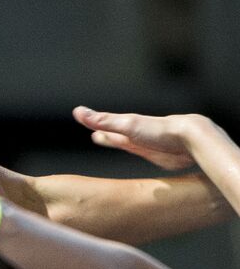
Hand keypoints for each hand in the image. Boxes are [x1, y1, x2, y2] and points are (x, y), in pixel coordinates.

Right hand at [73, 106, 201, 170]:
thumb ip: (103, 121)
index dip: (94, 123)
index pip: (105, 124)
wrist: (192, 140)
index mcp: (126, 127)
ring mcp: (147, 146)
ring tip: (107, 141)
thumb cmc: (159, 131)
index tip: (81, 117)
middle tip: (94, 134)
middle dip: (106, 135)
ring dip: (119, 142)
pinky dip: (137, 153)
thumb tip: (77, 111)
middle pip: (116, 135)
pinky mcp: (159, 157)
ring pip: (129, 144)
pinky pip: (144, 156)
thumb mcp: (126, 125)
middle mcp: (135, 135)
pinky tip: (140, 153)